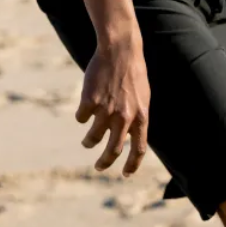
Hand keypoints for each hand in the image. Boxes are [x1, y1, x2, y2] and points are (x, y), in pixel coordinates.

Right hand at [76, 34, 149, 176]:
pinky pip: (82, 118)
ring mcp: (106, 110)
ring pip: (94, 137)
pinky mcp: (90, 101)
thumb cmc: (134, 75)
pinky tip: (84, 113)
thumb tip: (131, 138)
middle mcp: (125, 118)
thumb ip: (137, 119)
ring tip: (87, 143)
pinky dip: (82, 118)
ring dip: (89, 142)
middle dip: (105, 162)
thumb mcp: (143, 99)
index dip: (133, 164)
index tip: (126, 174)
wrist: (120, 52)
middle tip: (99, 168)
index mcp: (141, 118)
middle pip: (114, 149)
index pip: (139, 149)